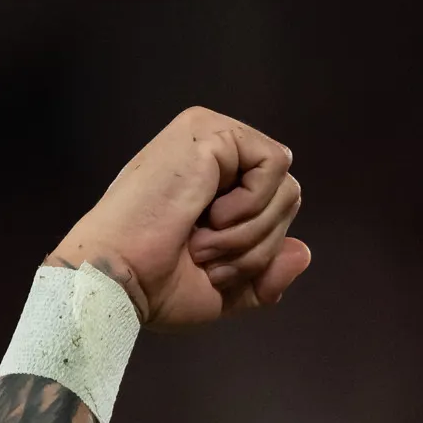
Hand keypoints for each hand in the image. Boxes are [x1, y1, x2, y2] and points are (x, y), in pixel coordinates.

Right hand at [46, 106, 310, 327]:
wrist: (120, 282)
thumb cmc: (156, 287)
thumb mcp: (226, 292)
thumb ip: (267, 275)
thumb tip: (302, 251)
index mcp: (214, 189)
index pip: (279, 213)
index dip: (259, 251)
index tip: (209, 267)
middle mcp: (213, 157)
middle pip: (289, 200)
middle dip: (258, 244)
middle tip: (203, 254)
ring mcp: (209, 138)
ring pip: (286, 188)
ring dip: (250, 232)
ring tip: (200, 239)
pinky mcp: (207, 130)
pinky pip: (275, 166)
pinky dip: (251, 206)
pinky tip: (209, 214)